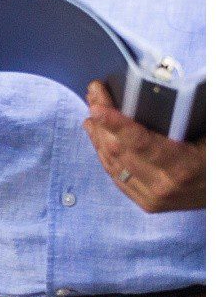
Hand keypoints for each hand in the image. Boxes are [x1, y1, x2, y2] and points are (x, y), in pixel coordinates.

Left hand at [84, 81, 204, 211]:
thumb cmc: (213, 156)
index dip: (116, 123)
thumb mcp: (208, 137)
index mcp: (183, 167)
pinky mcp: (145, 202)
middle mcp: (163, 186)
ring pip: (112, 162)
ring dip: (98, 134)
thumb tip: (160, 93)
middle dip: (103, 119)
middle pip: (119, 150)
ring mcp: (152, 198)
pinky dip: (103, 152)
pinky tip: (96, 133)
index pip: (140, 143)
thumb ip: (185, 120)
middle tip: (94, 93)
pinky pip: (115, 174)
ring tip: (92, 109)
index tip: (98, 106)